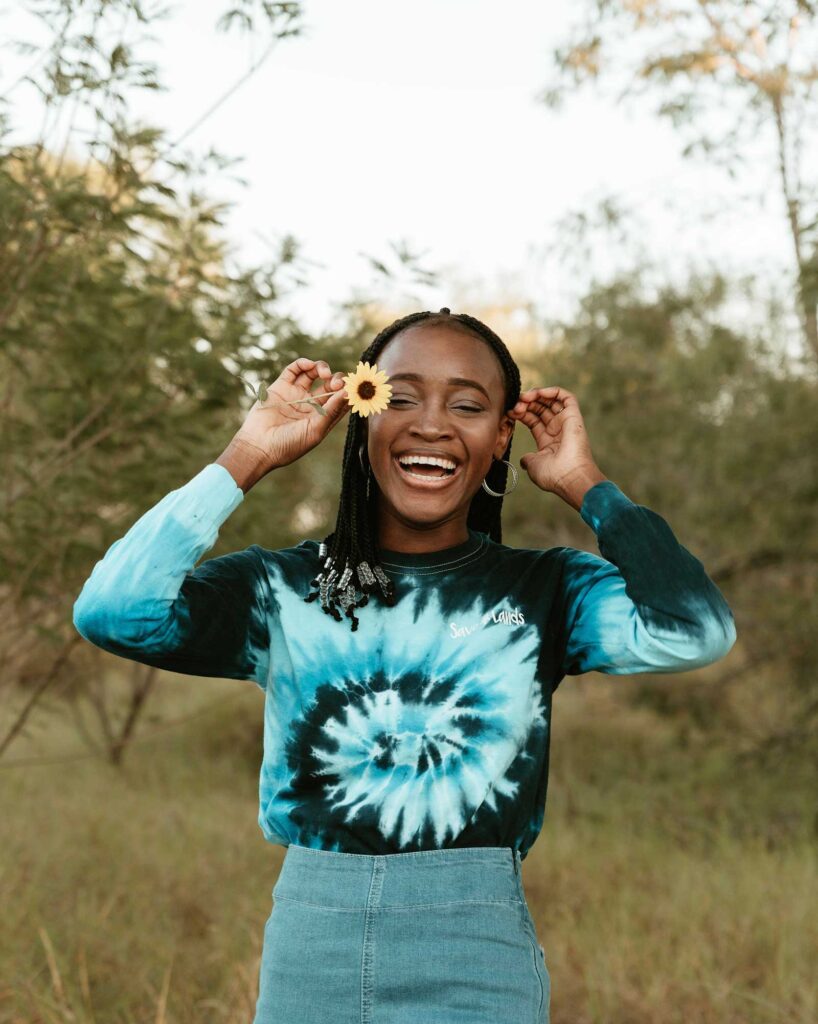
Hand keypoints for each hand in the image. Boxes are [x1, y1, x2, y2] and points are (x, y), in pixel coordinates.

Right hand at [231, 356, 349, 470]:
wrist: (259, 446)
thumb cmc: (289, 444)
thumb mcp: (316, 430)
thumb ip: (332, 410)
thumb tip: (348, 393)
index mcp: (322, 417)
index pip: (341, 400)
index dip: (349, 391)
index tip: (353, 387)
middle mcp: (310, 404)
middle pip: (329, 384)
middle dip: (336, 380)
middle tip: (335, 383)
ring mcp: (296, 394)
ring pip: (314, 373)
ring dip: (322, 368)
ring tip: (324, 374)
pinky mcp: (281, 386)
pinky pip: (294, 370)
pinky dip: (303, 364)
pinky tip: (309, 366)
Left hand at [508, 386, 603, 502]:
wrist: (570, 477)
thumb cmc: (553, 476)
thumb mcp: (533, 466)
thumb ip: (527, 460)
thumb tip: (523, 460)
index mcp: (548, 441)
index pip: (533, 420)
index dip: (521, 413)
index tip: (509, 412)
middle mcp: (558, 430)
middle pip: (540, 409)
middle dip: (526, 403)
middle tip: (515, 404)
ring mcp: (566, 423)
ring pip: (551, 401)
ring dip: (536, 395)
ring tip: (524, 397)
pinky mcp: (574, 416)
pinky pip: (566, 397)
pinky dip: (552, 391)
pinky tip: (538, 393)